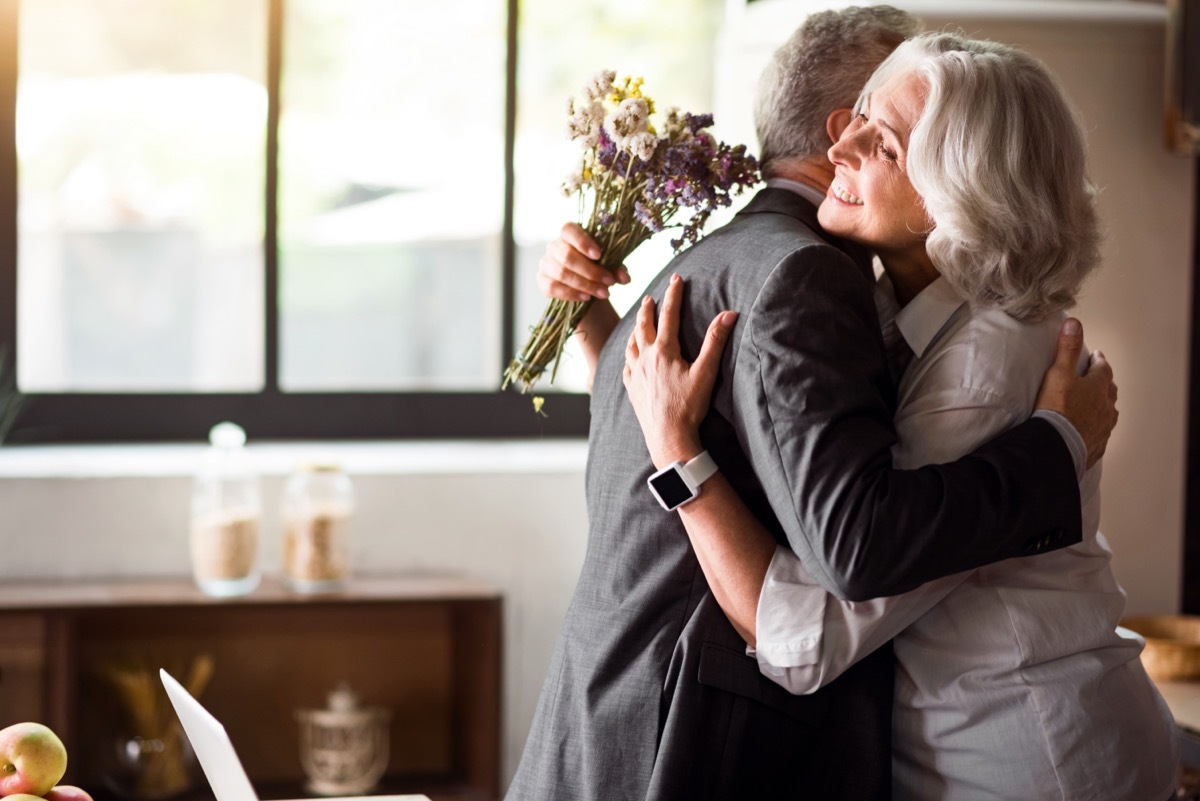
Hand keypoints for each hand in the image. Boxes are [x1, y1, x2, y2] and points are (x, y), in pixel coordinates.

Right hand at [537, 222, 630, 301]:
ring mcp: (546, 263)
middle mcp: (554, 245)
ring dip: (585, 285)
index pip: (569, 230)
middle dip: (591, 271)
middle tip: (609, 282)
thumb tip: (624, 277)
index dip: (582, 242)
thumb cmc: (597, 267)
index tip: (599, 255)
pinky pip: (553, 288)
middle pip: (567, 256)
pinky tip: (586, 297)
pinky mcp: (542, 280)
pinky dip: (571, 294)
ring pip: (562, 274)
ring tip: (604, 293)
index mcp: (569, 233)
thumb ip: (617, 268)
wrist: (584, 285)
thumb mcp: (610, 264)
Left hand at [622, 274, 736, 467]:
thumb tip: (729, 314)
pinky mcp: (631, 387)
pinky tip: (631, 354)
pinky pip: (626, 363)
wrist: (668, 436)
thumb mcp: (706, 372)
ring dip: (636, 328)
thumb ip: (715, 341)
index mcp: (664, 351)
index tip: (676, 279)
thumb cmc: (689, 406)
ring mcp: (635, 373)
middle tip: (651, 297)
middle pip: (644, 325)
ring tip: (639, 321)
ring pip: (631, 342)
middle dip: (649, 308)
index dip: (674, 294)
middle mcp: (645, 357)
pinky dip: (629, 353)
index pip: (669, 314)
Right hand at [1034, 317, 1117, 468]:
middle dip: (1103, 382)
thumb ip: (1067, 348)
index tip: (1094, 355)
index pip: (1103, 367)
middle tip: (1094, 378)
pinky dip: (1096, 427)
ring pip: (1108, 412)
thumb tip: (1074, 323)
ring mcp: (1104, 426)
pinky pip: (1100, 432)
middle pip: (1109, 389)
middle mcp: (1107, 406)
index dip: (1098, 360)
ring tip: (1093, 404)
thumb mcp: (1059, 373)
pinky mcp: (1097, 444)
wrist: (1057, 445)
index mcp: (1099, 386)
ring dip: (1102, 405)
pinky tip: (1089, 429)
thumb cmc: (1057, 408)